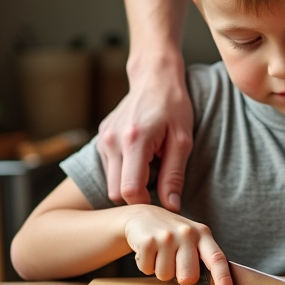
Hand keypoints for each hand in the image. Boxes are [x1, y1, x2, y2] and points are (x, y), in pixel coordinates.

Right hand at [97, 60, 192, 211]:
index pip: (130, 190)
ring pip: (109, 183)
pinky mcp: (101, 138)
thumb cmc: (173, 106)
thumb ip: (174, 175)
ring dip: (129, 184)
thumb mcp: (183, 140)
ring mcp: (103, 139)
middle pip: (115, 192)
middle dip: (136, 197)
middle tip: (158, 185)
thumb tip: (171, 206)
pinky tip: (140, 158)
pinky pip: (108, 168)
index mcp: (134, 140)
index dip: (146, 203)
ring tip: (151, 168)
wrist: (154, 77)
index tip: (162, 199)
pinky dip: (123, 171)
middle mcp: (112, 141)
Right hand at [124, 206, 233, 284]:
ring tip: (159, 253)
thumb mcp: (191, 239)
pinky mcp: (148, 241)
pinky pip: (148, 270)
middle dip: (180, 277)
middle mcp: (187, 233)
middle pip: (189, 277)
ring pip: (166, 276)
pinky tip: (148, 251)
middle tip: (173, 262)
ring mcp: (167, 236)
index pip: (217, 259)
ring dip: (160, 270)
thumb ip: (203, 258)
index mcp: (203, 234)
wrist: (141, 215)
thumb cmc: (171, 234)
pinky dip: (145, 265)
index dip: (224, 280)